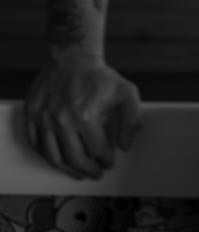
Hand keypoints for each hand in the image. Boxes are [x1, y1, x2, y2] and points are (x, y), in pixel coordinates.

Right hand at [25, 57, 141, 179]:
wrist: (73, 58)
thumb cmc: (99, 77)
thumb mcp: (126, 92)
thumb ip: (133, 120)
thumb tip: (125, 145)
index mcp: (85, 115)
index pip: (96, 150)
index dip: (105, 160)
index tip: (108, 162)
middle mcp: (62, 119)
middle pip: (75, 158)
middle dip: (88, 170)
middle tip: (95, 172)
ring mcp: (44, 118)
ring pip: (54, 157)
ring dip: (68, 169)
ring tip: (78, 172)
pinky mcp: (32, 114)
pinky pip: (36, 144)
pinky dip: (47, 156)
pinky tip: (58, 158)